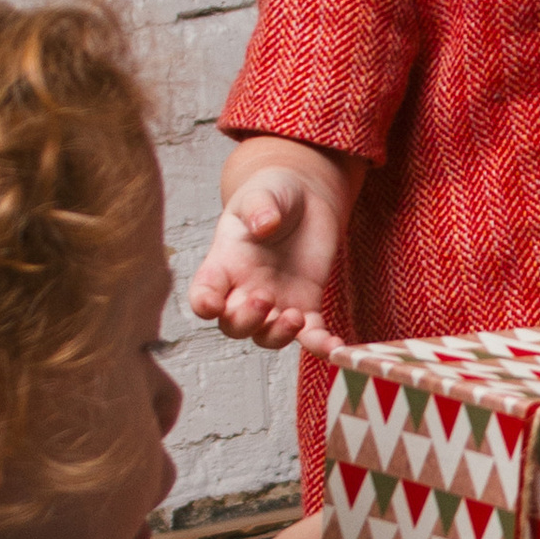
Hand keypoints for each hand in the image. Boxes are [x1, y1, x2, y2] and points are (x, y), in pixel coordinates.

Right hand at [188, 162, 343, 349]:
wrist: (307, 199)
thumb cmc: (274, 194)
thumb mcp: (263, 192)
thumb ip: (260, 206)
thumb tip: (265, 224)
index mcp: (224, 264)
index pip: (204, 293)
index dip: (203, 304)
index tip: (211, 306)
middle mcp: (245, 289)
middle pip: (234, 324)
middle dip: (246, 320)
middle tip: (264, 297)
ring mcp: (276, 302)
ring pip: (267, 336)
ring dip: (279, 335)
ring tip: (296, 316)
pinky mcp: (307, 305)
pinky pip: (310, 336)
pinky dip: (321, 345)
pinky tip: (336, 346)